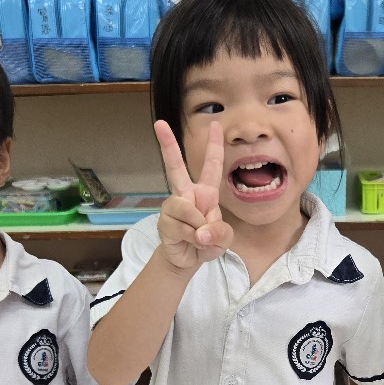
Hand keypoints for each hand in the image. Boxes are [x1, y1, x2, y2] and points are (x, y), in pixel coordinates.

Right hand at [154, 119, 232, 271]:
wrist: (188, 261)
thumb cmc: (208, 244)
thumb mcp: (224, 240)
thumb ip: (220, 233)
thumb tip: (201, 231)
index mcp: (205, 193)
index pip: (211, 166)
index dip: (214, 146)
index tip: (215, 125)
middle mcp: (186, 195)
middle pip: (175, 167)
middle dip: (168, 145)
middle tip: (159, 123)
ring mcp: (173, 207)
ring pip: (185, 208)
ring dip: (198, 228)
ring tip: (199, 238)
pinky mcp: (164, 221)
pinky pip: (181, 226)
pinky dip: (190, 238)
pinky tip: (189, 242)